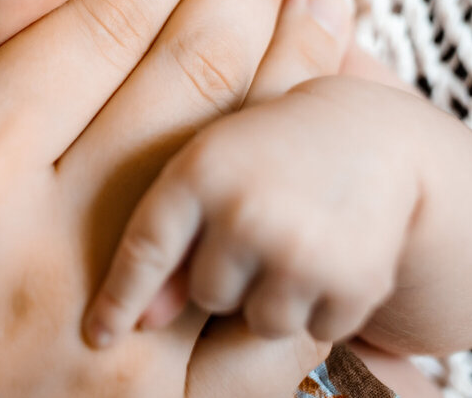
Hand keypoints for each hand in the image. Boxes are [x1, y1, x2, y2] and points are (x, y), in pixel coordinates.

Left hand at [92, 74, 429, 345]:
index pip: (145, 249)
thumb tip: (140, 324)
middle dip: (227, 275)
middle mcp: (247, 211)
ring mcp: (302, 249)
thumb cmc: (270, 153)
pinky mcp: (354, 282)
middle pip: (207, 294)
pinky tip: (332, 253)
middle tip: (259, 227)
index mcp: (201, 172)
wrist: (374, 135)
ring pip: (261, 320)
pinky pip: (314, 330)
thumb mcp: (211, 171)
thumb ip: (169, 239)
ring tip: (295, 240)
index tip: (97, 336)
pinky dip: (323, 305)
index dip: (119, 299)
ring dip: (275, 296)